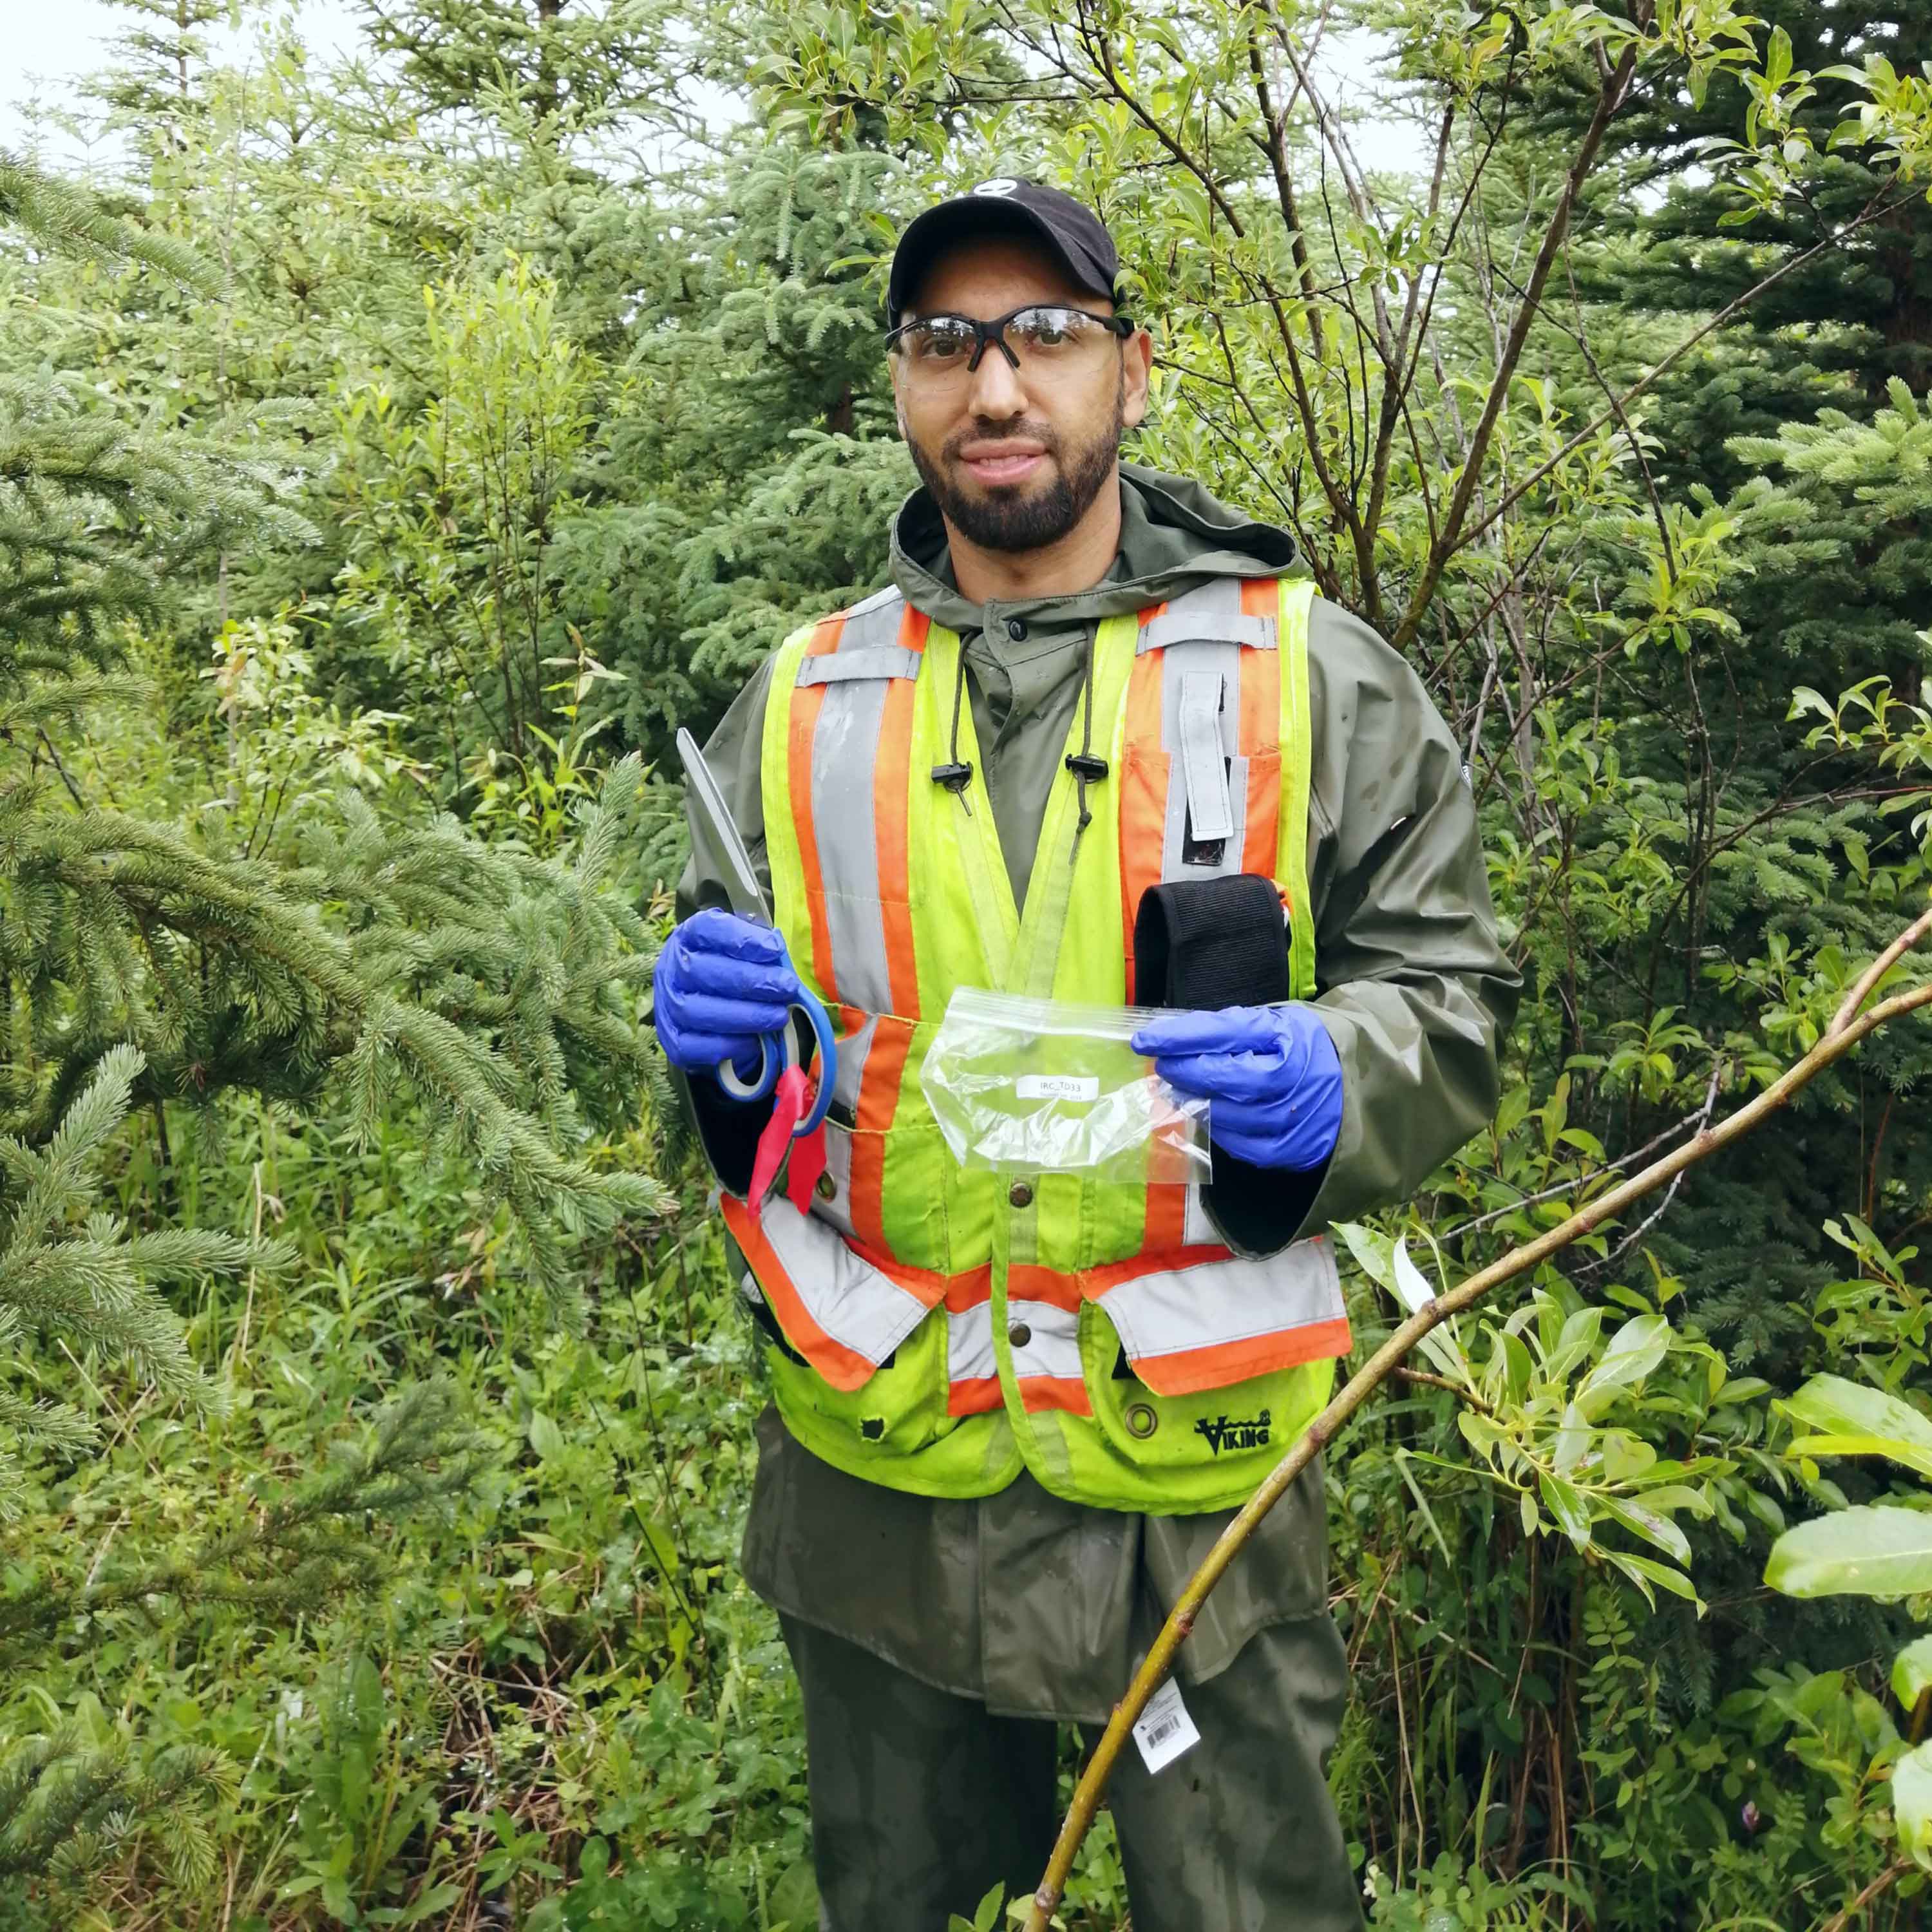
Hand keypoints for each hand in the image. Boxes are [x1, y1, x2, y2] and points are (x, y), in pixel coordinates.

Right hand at [652, 908, 803, 1082]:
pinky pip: (691, 1047)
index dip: (741, 939)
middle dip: (749, 981)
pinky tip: (754, 1041)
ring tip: (778, 1017)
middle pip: (700, 971)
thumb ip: (761, 947)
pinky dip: (726, 1045)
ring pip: (694, 1011)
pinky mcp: (671, 1040)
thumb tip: (780, 957)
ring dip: (742, 1016)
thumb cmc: (732, 966)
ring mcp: (666, 1005)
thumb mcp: (745, 946)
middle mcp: (671, 968)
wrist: (706, 998)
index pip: (707, 929)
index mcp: (690, 937)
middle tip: (786, 987)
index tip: (774, 949)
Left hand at [1130, 1003, 1342, 1170]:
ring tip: (1177, 1092)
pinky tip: (1209, 1115)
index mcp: (1287, 1035)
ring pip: (1227, 1115)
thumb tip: (1171, 1038)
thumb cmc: (1298, 1048)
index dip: (1181, 1037)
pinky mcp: (1290, 1150)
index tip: (1144, 1040)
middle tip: (1162, 1066)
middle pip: (1223, 1077)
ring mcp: (1292, 1117)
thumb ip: (1227, 1030)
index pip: (1225, 1032)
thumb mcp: (1271, 1024)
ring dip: (1193, 1104)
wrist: (1353, 1084)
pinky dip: (1218, 1130)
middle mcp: (1293, 1076)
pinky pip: (1239, 1144)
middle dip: (1184, 1071)